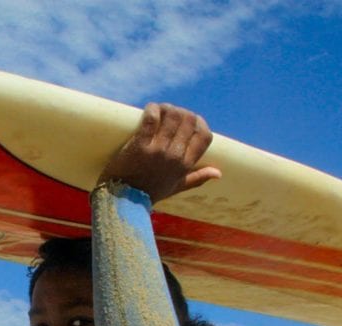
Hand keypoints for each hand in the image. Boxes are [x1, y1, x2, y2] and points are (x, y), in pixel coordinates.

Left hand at [98, 102, 221, 204]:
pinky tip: (150, 109)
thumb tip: (218, 173)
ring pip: (172, 116)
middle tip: (168, 113)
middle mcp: (175, 156)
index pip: (204, 136)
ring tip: (158, 109)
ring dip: (166, 108)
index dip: (199, 123)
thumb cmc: (149, 193)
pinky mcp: (139, 146)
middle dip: (180, 112)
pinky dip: (152, 110)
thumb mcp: (176, 188)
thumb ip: (197, 179)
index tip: (189, 119)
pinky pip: (151, 119)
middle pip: (188, 121)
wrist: (123, 200)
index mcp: (185, 165)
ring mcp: (158, 150)